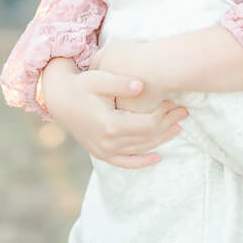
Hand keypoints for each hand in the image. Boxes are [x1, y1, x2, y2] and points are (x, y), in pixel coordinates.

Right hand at [41, 59, 184, 167]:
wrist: (58, 98)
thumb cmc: (81, 85)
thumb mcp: (99, 79)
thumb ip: (121, 83)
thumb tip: (142, 85)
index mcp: (109, 124)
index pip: (146, 125)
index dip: (163, 115)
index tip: (173, 102)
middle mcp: (107, 142)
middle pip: (147, 137)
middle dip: (167, 125)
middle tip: (184, 112)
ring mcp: (103, 151)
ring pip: (140, 149)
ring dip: (161, 140)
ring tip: (178, 127)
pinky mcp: (101, 153)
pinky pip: (125, 162)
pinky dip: (141, 162)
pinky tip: (158, 158)